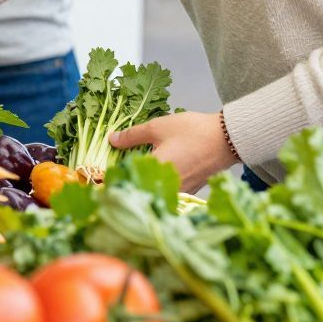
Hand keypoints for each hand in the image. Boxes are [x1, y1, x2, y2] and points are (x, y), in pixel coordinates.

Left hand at [109, 111, 239, 193]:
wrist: (227, 139)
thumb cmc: (192, 131)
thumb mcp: (158, 127)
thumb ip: (132, 136)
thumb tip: (111, 140)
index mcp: (155, 173)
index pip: (124, 184)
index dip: (107, 183)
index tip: (94, 180)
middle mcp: (167, 188)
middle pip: (138, 192)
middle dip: (123, 185)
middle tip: (109, 177)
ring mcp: (180, 191)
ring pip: (153, 193)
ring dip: (141, 186)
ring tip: (129, 175)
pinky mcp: (191, 190)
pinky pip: (168, 192)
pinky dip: (158, 185)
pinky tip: (153, 175)